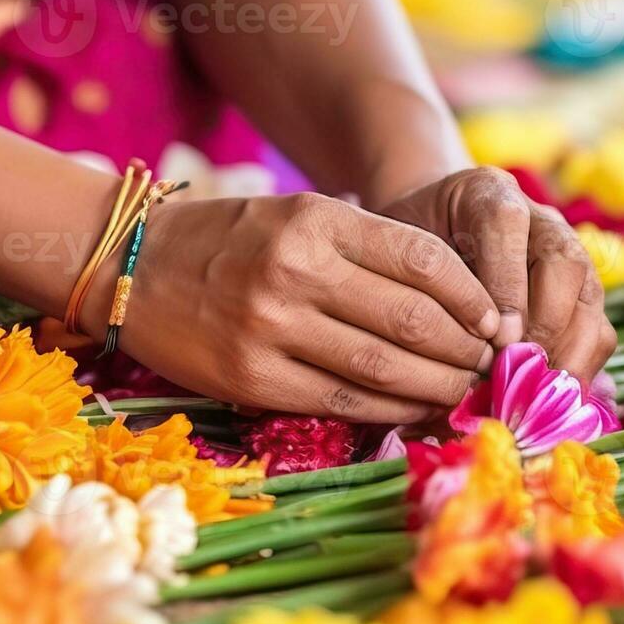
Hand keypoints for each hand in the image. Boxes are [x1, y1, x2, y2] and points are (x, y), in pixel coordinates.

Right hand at [108, 193, 498, 421]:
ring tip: (463, 390)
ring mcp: (270, 329)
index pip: (423, 261)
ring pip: (384, 369)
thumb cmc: (229, 239)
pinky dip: (390, 409)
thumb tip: (457, 302)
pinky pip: (341, 402)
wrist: (130, 266)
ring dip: (438, 386)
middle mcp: (294, 271)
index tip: (494, 320)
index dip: (472, 297)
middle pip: (413, 320)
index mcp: (314, 220)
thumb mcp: (297, 214)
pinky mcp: (251, 379)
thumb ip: (367, 248)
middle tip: (492, 363)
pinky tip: (414, 408)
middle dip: (466, 349)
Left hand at [377, 167, 617, 382]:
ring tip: (536, 394)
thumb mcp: (406, 251)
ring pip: (589, 298)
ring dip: (568, 353)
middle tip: (517, 374)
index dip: (505, 286)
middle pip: (565, 263)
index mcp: (489, 193)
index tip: (495, 340)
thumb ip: (424, 284)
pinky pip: (598, 330)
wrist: (439, 229)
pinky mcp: (583, 296)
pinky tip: (550, 398)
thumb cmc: (416, 247)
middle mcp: (540, 220)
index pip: (506, 224)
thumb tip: (458, 360)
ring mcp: (570, 256)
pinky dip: (580, 367)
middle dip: (544, 326)